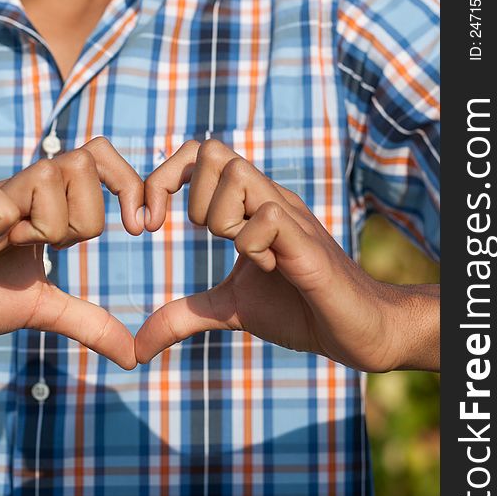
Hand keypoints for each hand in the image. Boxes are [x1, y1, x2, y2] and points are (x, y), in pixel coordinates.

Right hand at [0, 137, 142, 369]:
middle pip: (83, 162)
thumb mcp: (43, 310)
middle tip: (55, 248)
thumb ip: (89, 323)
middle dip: (83, 218)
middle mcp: (26, 189)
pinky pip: (1, 199)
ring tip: (12, 249)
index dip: (128, 181)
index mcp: (49, 206)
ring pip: (50, 173)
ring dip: (44, 227)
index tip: (141, 227)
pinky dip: (2, 232)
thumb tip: (132, 357)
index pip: (99, 155)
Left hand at [135, 140, 439, 372]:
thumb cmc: (298, 311)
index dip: (162, 180)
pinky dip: (252, 244)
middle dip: (188, 196)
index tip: (147, 226)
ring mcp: (289, 216)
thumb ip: (184, 315)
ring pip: (237, 173)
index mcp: (246, 207)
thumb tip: (139, 345)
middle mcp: (266, 199)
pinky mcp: (306, 243)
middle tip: (197, 237)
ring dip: (219, 217)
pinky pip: (266, 217)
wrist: (357, 330)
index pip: (198, 156)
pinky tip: (271, 269)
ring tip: (242, 253)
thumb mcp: (229, 309)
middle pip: (212, 150)